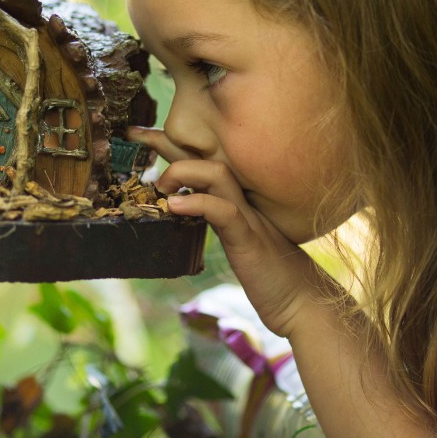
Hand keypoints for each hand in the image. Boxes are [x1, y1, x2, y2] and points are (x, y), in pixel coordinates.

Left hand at [129, 127, 321, 337]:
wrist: (302, 303)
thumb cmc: (269, 276)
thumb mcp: (236, 242)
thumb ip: (216, 221)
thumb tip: (181, 214)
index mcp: (236, 199)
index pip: (202, 162)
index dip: (172, 145)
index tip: (139, 136)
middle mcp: (242, 200)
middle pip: (206, 156)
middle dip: (167, 141)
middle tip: (133, 134)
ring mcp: (248, 217)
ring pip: (217, 174)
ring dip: (183, 171)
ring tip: (160, 184)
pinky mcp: (249, 240)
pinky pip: (224, 212)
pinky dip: (198, 203)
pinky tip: (175, 205)